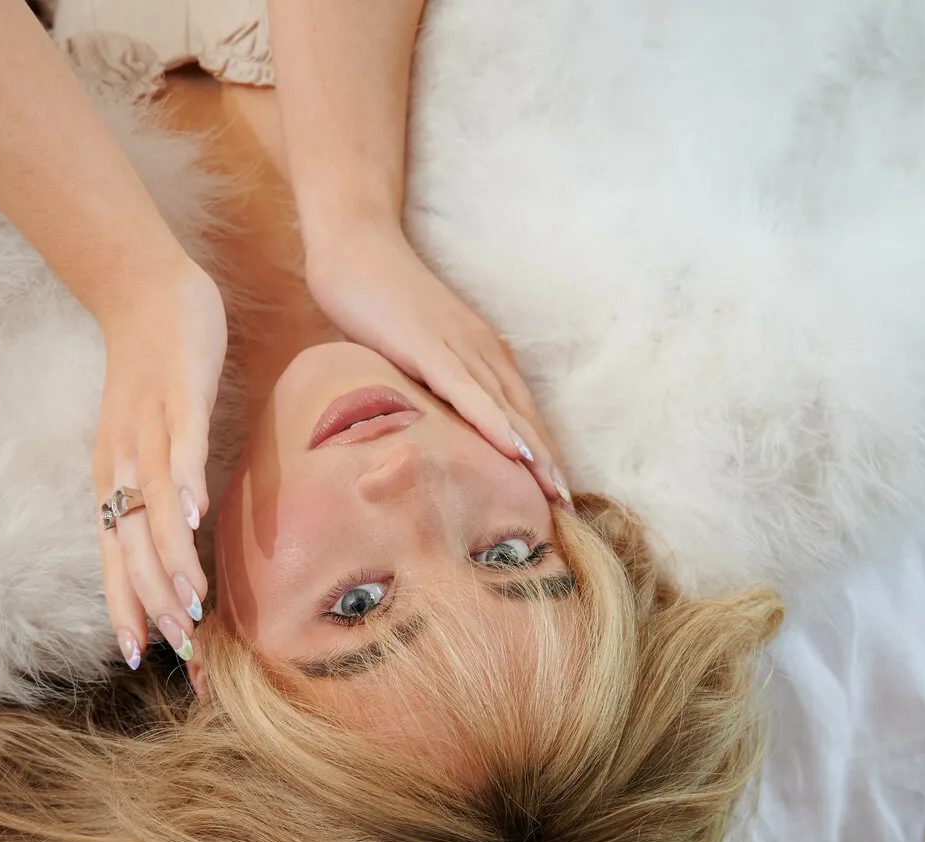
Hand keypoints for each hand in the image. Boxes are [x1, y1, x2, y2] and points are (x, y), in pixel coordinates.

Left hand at [93, 257, 227, 669]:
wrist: (147, 293)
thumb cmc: (152, 374)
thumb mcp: (149, 442)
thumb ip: (163, 490)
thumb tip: (182, 540)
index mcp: (114, 479)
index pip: (116, 556)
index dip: (126, 606)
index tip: (141, 657)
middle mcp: (123, 463)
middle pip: (133, 543)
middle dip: (154, 598)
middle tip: (181, 642)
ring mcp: (149, 430)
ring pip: (156, 506)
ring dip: (172, 556)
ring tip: (192, 599)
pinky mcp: (179, 396)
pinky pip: (181, 445)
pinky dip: (185, 481)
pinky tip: (198, 513)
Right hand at [304, 223, 571, 506]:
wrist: (355, 250)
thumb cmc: (378, 302)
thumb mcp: (411, 354)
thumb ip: (426, 386)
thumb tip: (429, 427)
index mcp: (481, 354)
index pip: (520, 412)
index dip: (541, 454)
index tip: (557, 495)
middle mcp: (482, 351)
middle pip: (524, 416)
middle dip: (549, 465)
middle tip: (569, 510)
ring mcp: (459, 348)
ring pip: (505, 409)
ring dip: (535, 454)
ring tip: (556, 494)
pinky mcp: (429, 348)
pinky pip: (468, 393)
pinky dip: (495, 423)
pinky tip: (515, 452)